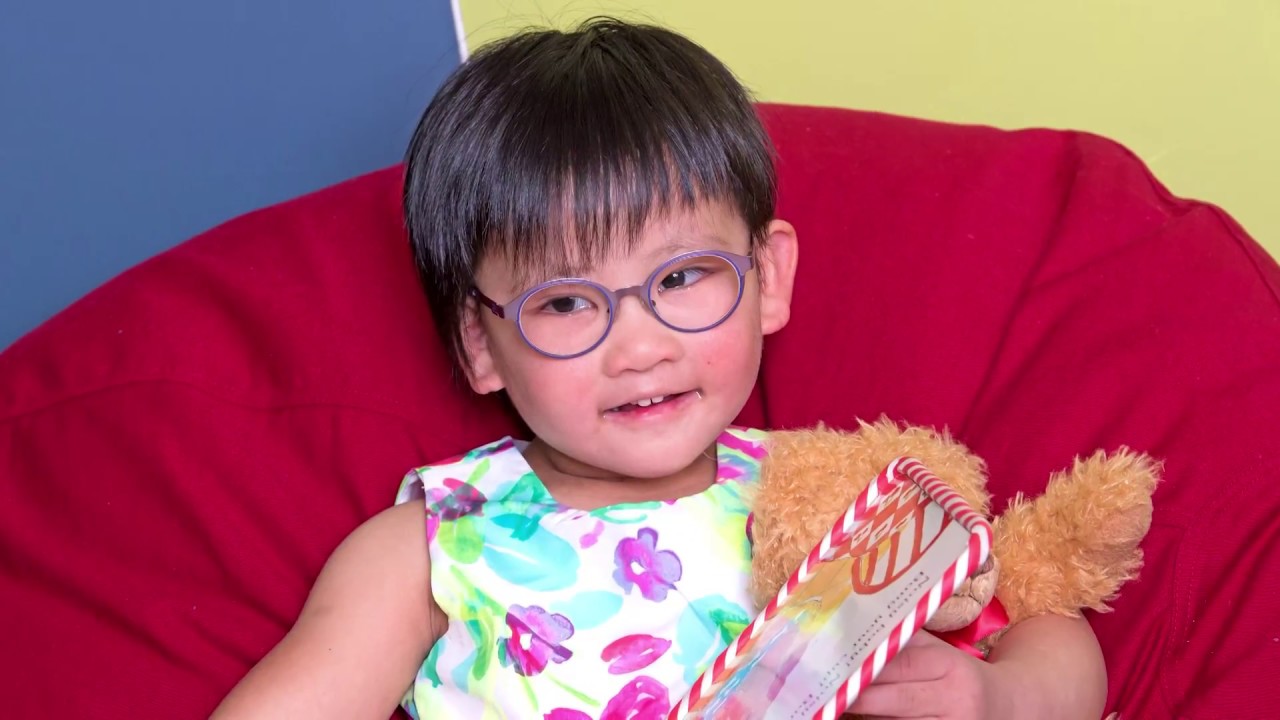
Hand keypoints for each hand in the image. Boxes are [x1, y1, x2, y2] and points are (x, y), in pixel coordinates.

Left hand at [844, 630, 1017, 719]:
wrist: (1011, 708)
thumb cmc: (961, 675)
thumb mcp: (941, 651)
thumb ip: (904, 638)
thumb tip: (852, 622)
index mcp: (950, 666)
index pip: (898, 664)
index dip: (861, 664)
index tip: (829, 661)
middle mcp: (954, 700)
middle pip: (892, 699)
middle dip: (853, 694)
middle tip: (821, 688)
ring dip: (865, 714)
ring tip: (834, 703)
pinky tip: (863, 716)